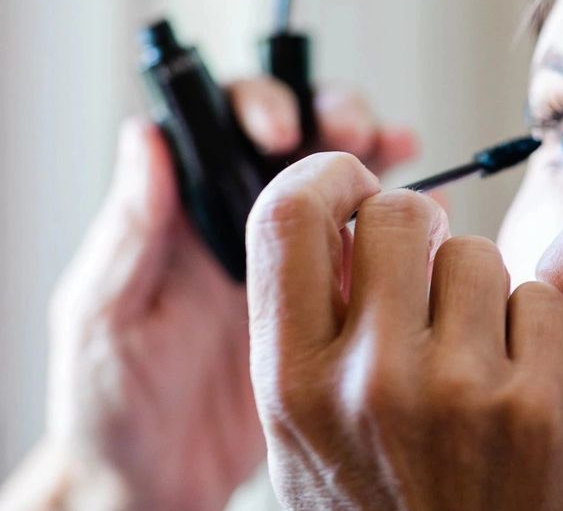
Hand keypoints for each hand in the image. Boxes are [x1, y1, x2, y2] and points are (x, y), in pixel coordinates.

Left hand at [0, 80, 415, 509]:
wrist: (157, 483)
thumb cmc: (110, 406)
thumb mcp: (106, 317)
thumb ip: (131, 233)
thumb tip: (148, 140)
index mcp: (183, 219)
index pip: (226, 133)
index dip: (263, 111)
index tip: (283, 133)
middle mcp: (240, 232)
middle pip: (300, 145)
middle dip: (335, 123)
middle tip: (360, 136)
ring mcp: (291, 268)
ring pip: (344, 190)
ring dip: (380, 164)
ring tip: (404, 160)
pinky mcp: (331, 308)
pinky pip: (376, 254)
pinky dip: (407, 228)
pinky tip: (433, 214)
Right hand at [245, 153, 562, 509]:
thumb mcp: (309, 436)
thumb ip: (315, 329)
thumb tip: (354, 218)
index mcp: (288, 384)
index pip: (286, 216)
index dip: (327, 177)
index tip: (355, 185)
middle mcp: (366, 380)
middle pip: (401, 212)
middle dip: (420, 230)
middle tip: (429, 277)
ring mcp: (457, 390)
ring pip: (478, 252)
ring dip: (480, 290)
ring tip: (474, 360)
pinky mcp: (537, 403)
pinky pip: (541, 298)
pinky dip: (535, 330)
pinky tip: (519, 388)